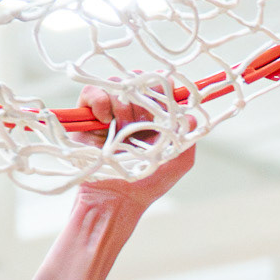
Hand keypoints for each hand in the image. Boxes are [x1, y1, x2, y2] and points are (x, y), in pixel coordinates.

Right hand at [76, 83, 195, 210]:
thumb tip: (192, 114)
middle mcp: (131, 111)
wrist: (117, 200)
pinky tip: (105, 119)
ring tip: (122, 129)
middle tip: (142, 121)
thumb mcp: (178, 162)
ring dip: (122, 105)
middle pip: (136, 79)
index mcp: (152, 117)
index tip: (162, 100)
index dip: (160, 86)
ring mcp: (109, 112)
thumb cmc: (147, 184)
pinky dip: (100, 101)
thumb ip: (188, 137)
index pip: (157, 85)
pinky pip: (92, 92)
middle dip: (141, 97)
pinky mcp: (87, 117)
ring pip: (116, 84)